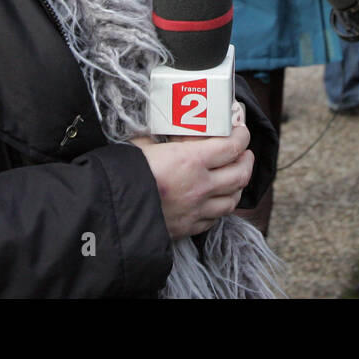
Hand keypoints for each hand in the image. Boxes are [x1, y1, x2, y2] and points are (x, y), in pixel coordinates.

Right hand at [132, 119, 254, 239]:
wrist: (111, 211)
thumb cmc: (124, 174)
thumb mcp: (141, 146)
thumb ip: (156, 139)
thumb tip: (154, 132)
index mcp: (192, 160)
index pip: (232, 146)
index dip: (242, 136)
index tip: (242, 131)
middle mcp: (200, 185)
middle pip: (240, 173)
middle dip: (247, 161)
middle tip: (244, 153)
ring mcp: (197, 209)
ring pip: (233, 199)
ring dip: (238, 186)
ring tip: (235, 178)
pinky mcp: (188, 227)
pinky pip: (215, 218)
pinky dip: (220, 208)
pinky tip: (215, 201)